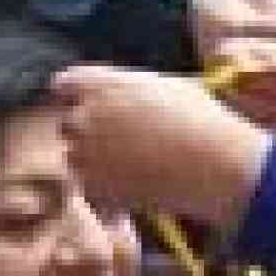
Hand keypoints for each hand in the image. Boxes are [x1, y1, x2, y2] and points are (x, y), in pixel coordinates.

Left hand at [51, 64, 271, 229]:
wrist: (213, 164)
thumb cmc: (201, 121)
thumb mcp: (166, 86)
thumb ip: (130, 88)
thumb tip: (125, 94)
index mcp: (100, 83)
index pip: (63, 85)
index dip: (76, 99)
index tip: (90, 111)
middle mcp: (85, 113)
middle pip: (67, 123)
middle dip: (86, 134)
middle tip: (117, 147)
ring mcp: (85, 150)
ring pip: (75, 158)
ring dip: (94, 165)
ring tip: (132, 171)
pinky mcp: (92, 185)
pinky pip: (89, 188)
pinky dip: (105, 192)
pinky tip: (135, 189)